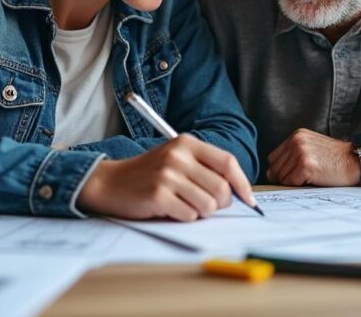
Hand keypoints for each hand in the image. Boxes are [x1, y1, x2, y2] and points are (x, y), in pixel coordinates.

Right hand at [77, 134, 256, 221]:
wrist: (110, 182)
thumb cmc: (149, 174)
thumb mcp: (176, 159)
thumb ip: (205, 168)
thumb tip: (238, 192)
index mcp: (187, 144)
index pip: (228, 163)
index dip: (242, 184)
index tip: (249, 200)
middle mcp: (178, 157)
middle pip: (222, 188)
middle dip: (220, 204)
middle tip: (206, 205)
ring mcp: (168, 176)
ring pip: (208, 205)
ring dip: (201, 212)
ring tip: (184, 205)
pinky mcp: (158, 195)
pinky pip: (189, 216)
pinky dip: (184, 218)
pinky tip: (170, 209)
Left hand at [266, 128, 360, 185]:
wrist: (356, 162)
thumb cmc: (336, 159)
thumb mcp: (312, 147)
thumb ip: (294, 153)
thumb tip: (273, 173)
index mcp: (297, 135)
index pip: (273, 158)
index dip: (279, 170)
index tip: (290, 177)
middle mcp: (296, 141)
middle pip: (274, 167)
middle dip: (283, 178)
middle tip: (300, 181)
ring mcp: (300, 153)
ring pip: (281, 176)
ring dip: (292, 182)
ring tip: (309, 179)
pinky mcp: (306, 165)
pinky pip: (289, 182)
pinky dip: (297, 186)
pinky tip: (312, 181)